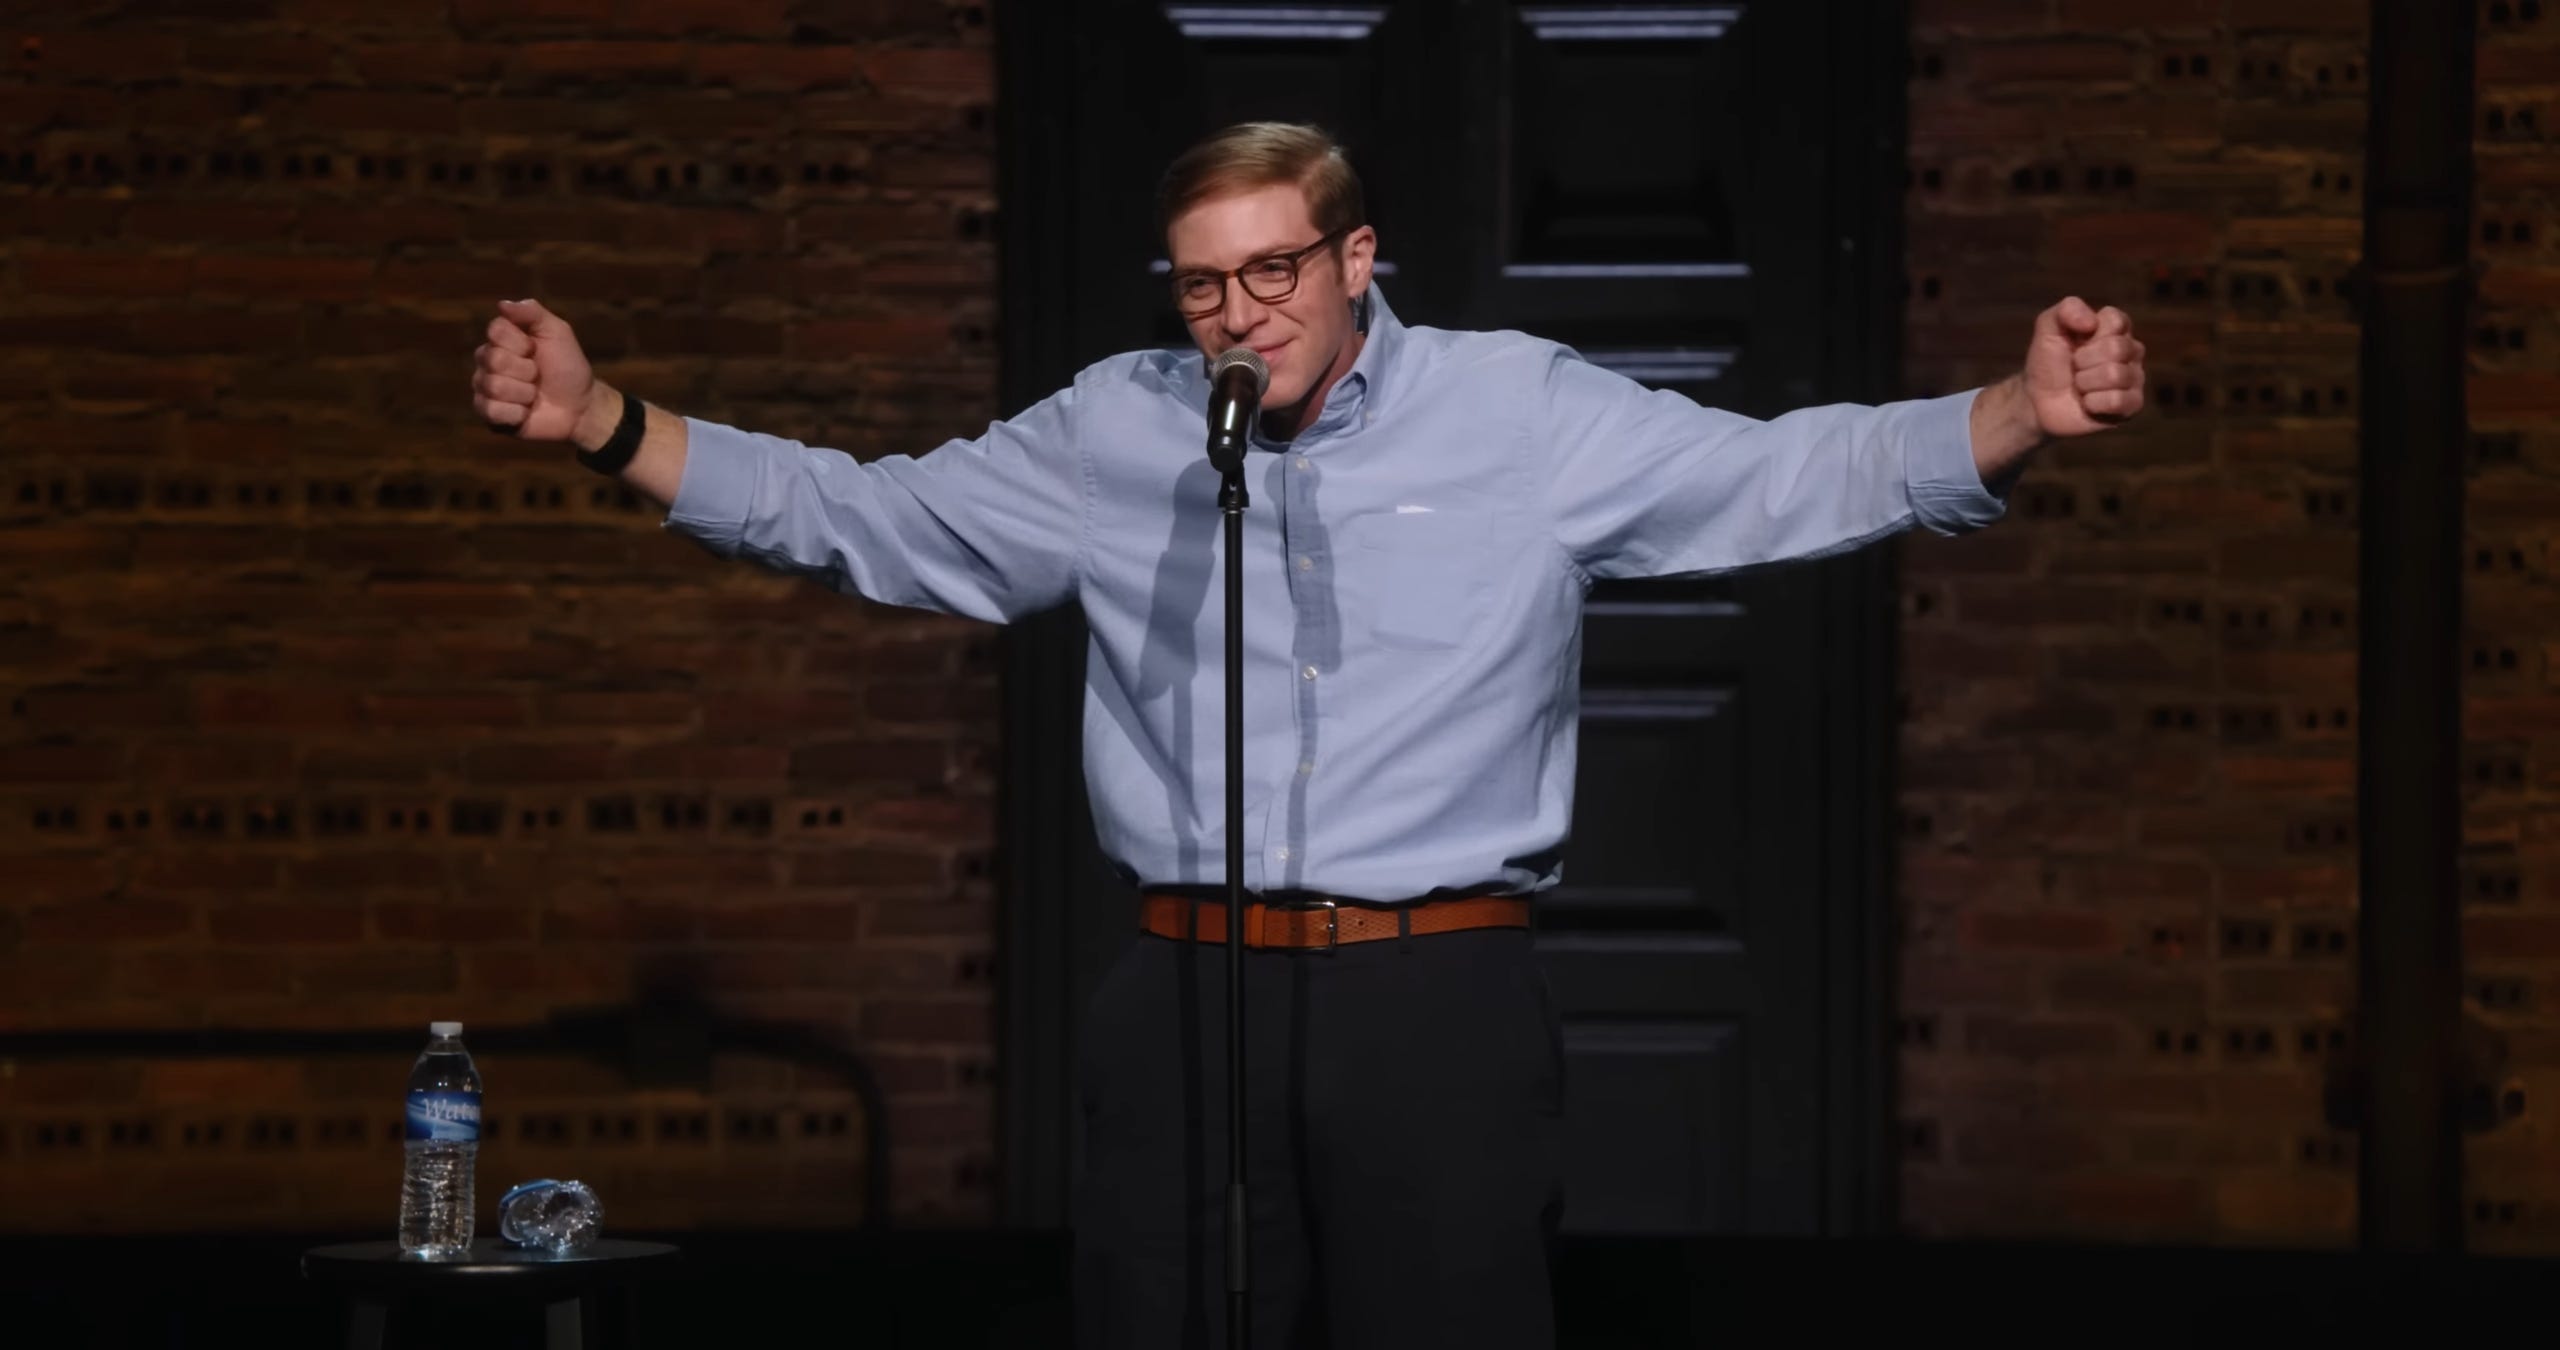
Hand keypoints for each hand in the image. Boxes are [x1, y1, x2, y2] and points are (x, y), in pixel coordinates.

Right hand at [471, 298, 605, 444]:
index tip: (536, 350)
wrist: (580, 406)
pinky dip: (516, 413)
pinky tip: (526, 413)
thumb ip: (532, 312)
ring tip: (534, 395)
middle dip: (526, 370)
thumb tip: (502, 304)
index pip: (495, 331)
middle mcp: (487, 362)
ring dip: (524, 392)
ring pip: (493, 386)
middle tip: (538, 375)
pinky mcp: (489, 415)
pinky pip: (491, 410)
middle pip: (493, 359)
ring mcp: (485, 389)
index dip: (521, 343)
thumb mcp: (557, 332)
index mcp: (501, 340)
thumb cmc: (568, 367)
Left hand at [2022, 296, 2144, 437]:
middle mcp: (2131, 351)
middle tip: (2074, 368)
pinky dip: (2093, 402)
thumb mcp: (2048, 329)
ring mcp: (2134, 379)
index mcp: (2116, 329)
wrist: (2037, 401)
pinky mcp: (2132, 406)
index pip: (2116, 320)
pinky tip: (2087, 403)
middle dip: (2083, 361)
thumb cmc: (2047, 363)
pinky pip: (2118, 400)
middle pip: (2116, 348)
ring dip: (2085, 382)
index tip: (2075, 342)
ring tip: (2079, 386)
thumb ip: (2067, 310)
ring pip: (2115, 375)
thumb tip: (2092, 322)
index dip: (2088, 333)